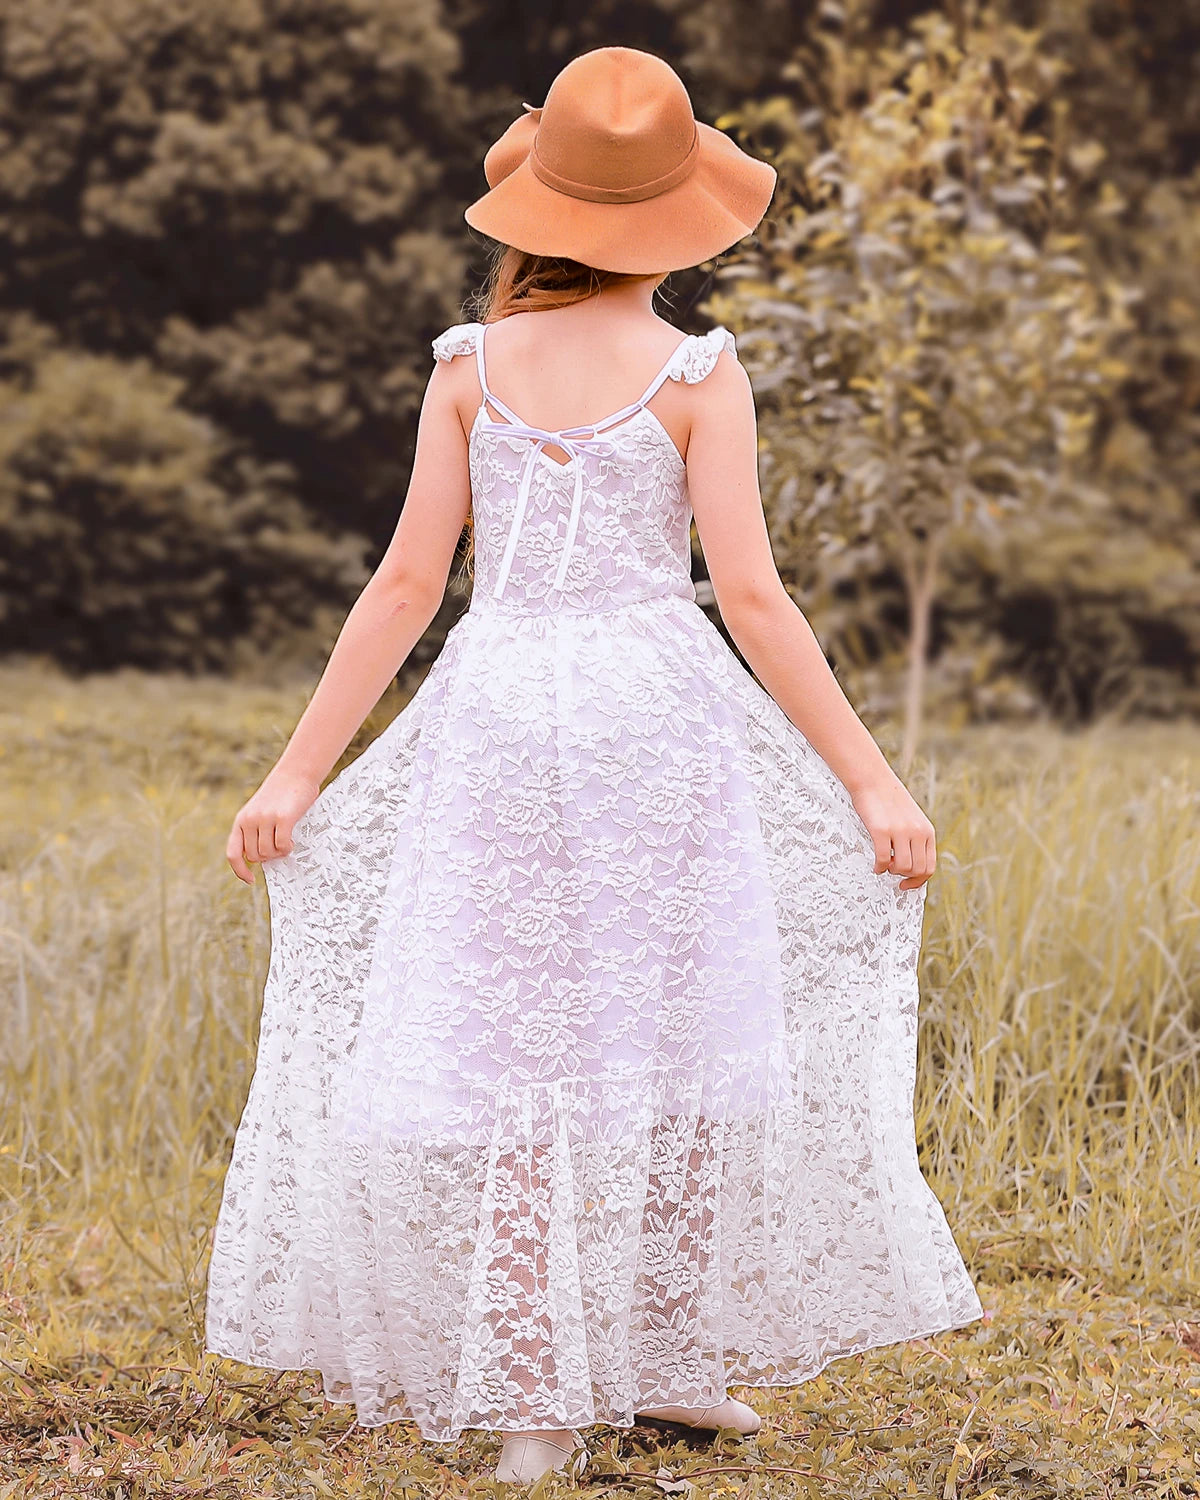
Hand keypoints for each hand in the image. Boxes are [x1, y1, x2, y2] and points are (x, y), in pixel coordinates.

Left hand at [226, 770, 319, 884]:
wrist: (296, 772)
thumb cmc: (281, 795)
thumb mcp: (260, 812)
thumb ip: (255, 832)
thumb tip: (259, 859)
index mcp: (241, 820)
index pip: (233, 853)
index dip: (240, 871)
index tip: (251, 880)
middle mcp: (250, 820)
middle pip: (255, 856)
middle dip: (268, 857)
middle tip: (279, 846)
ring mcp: (265, 819)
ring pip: (269, 853)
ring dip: (279, 852)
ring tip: (286, 840)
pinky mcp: (283, 818)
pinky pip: (282, 846)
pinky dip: (288, 847)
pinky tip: (291, 839)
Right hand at [849, 773, 936, 889]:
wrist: (872, 779)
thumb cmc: (889, 800)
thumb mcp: (911, 819)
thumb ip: (916, 838)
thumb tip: (911, 866)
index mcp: (927, 831)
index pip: (929, 866)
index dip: (918, 881)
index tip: (905, 884)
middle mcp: (917, 832)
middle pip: (917, 870)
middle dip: (904, 876)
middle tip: (892, 870)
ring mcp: (900, 831)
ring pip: (902, 867)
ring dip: (891, 871)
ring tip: (885, 864)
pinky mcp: (881, 830)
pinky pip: (883, 860)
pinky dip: (879, 868)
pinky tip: (875, 865)